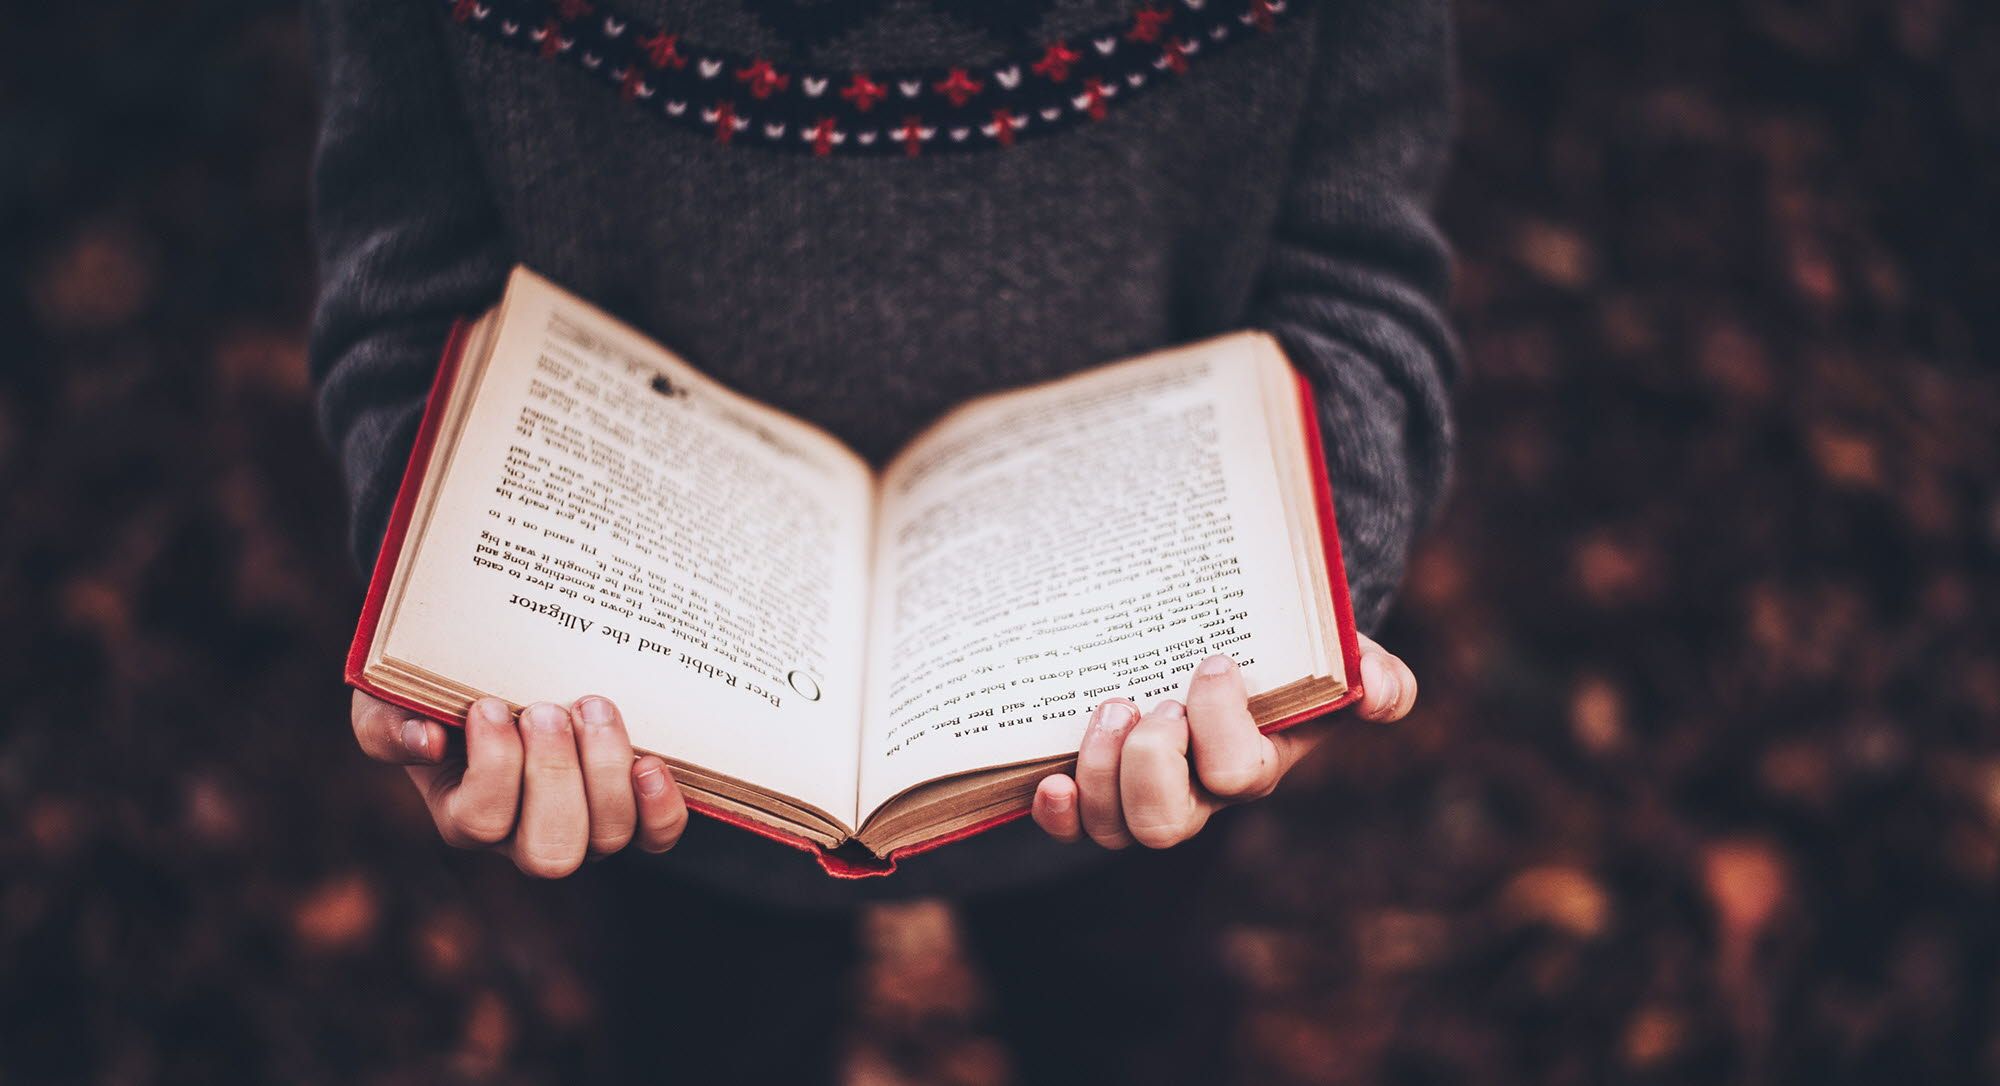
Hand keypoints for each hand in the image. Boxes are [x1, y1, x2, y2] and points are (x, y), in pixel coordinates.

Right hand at [349, 690, 688, 876]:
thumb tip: (426, 741)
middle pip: (550, 852)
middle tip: (544, 710)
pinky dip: (659, 805)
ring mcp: (583, 826)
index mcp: (464, 814)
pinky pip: (655, 834)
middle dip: (555, 776)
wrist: (499, 667)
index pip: (481, 822)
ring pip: (607, 837)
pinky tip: (650, 762)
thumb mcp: (388, 700)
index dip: (494, 767)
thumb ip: (386, 725)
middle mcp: (524, 836)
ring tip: (590, 705)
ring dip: (606, 769)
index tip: (490, 705)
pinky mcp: (631, 810)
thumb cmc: (437, 689)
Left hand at [1031, 634, 1417, 848]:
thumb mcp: (1341, 653)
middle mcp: (1199, 794)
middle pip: (1166, 824)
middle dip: (1149, 764)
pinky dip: (1058, 813)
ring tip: (1110, 708)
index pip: (1237, 774)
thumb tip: (1377, 691)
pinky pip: (1074, 827)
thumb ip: (1376, 674)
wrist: (1232, 640)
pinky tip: (1051, 780)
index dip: (1219, 725)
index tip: (1214, 661)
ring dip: (1101, 770)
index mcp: (1254, 762)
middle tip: (1151, 705)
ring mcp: (1145, 796)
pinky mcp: (1099, 787)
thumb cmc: (1284, 653)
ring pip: (1115, 828)